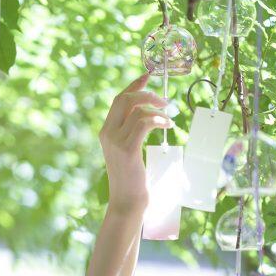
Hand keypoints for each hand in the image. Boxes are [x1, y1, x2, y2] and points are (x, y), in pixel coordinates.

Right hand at [98, 71, 172, 211]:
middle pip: (124, 99)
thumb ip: (131, 133)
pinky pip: (144, 123)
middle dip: (146, 93)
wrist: (127, 200)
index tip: (148, 75)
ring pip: (137, 110)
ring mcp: (115, 141)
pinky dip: (158, 120)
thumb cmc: (132, 178)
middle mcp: (107, 133)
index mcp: (105, 131)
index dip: (133, 85)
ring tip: (169, 116)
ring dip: (157, 108)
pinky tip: (167, 124)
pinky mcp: (128, 149)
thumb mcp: (128, 151)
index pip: (118, 100)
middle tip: (165, 99)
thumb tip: (147, 115)